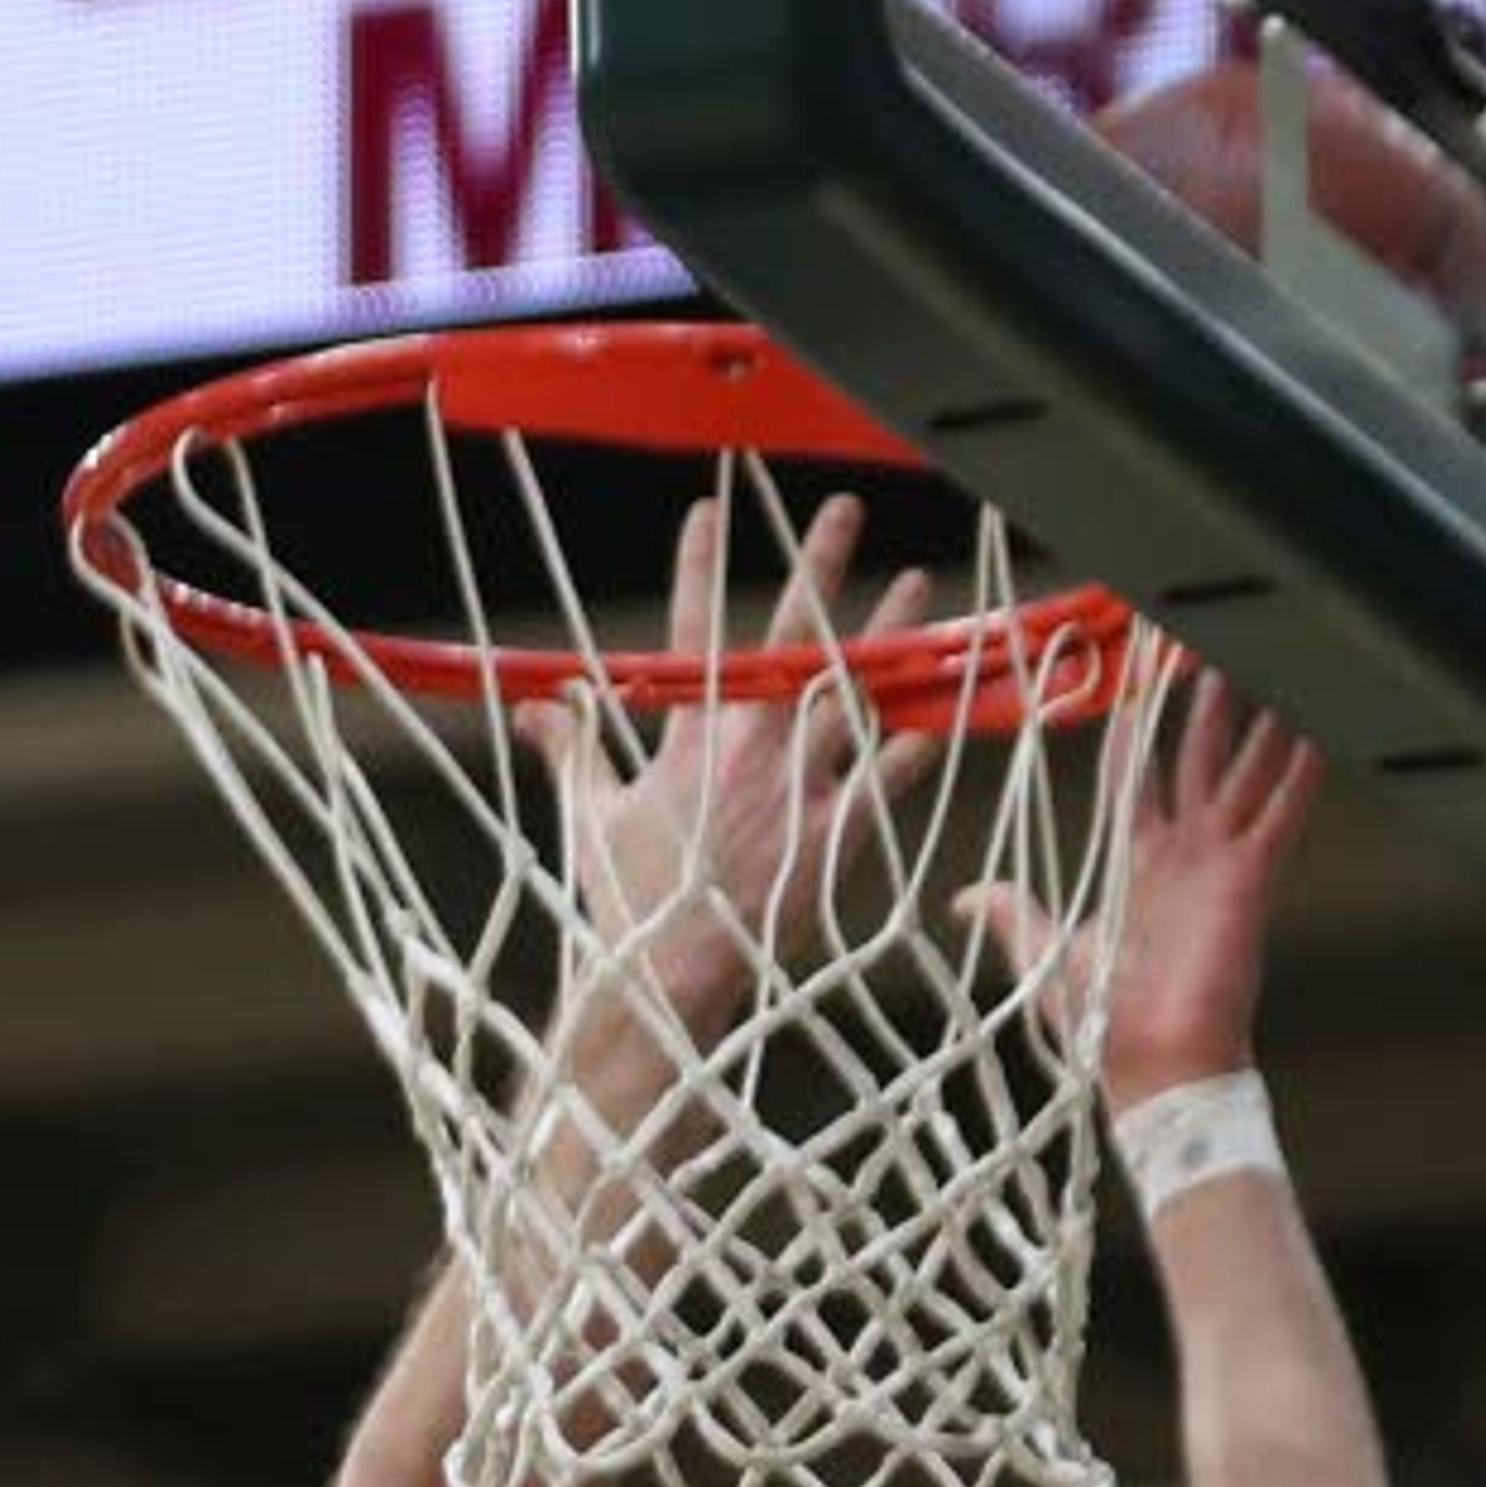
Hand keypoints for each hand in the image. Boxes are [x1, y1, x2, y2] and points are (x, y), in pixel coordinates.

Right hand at [545, 487, 928, 1050]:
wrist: (664, 978)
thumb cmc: (625, 901)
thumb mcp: (591, 816)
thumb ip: (572, 750)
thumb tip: (536, 706)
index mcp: (690, 737)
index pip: (692, 630)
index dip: (697, 566)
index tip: (709, 508)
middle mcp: (749, 748)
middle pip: (791, 637)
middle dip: (817, 565)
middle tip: (844, 510)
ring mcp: (796, 790)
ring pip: (853, 691)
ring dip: (888, 634)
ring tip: (918, 585)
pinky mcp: (833, 839)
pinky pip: (887, 779)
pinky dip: (919, 740)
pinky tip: (949, 700)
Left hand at [973, 658, 1322, 1103]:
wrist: (1155, 1071)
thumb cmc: (1105, 1027)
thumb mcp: (1047, 955)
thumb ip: (1016, 914)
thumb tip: (966, 897)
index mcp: (1138, 862)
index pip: (1140, 775)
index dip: (1137, 727)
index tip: (1137, 676)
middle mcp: (1185, 854)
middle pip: (1199, 756)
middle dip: (1202, 701)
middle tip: (1206, 643)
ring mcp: (1223, 862)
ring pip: (1245, 770)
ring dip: (1257, 717)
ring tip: (1266, 657)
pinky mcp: (1251, 880)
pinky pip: (1281, 813)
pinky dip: (1300, 772)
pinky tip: (1318, 728)